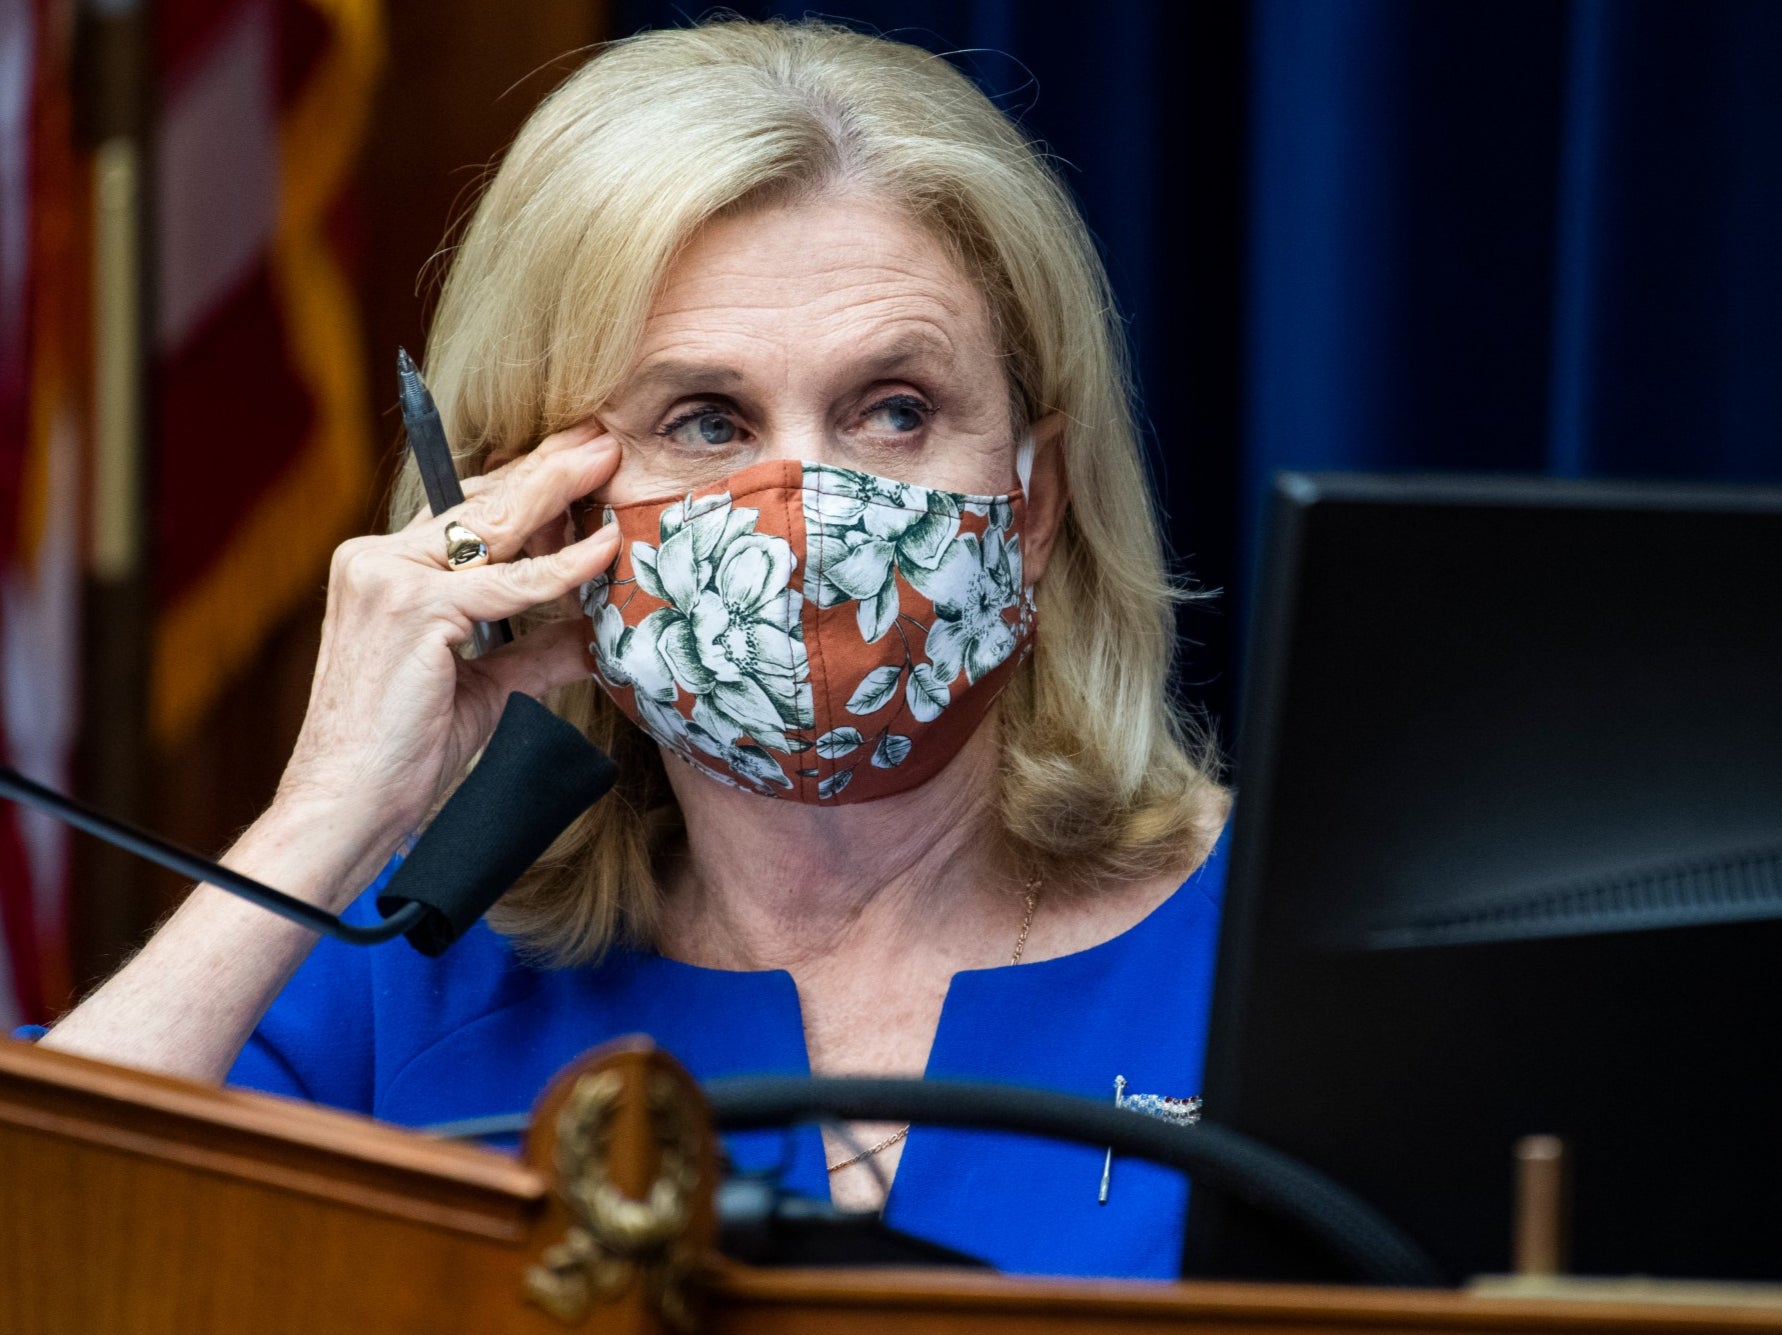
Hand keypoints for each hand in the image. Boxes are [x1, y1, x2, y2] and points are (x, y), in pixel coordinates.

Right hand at [275, 422, 620, 852]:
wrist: (345, 806)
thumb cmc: (401, 753)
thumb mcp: (481, 687)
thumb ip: (532, 652)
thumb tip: (592, 635)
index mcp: (380, 570)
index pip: (464, 514)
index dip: (527, 486)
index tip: (576, 461)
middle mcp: (376, 561)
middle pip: (481, 503)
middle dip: (549, 468)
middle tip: (604, 438)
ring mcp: (389, 579)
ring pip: (495, 526)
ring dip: (560, 489)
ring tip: (609, 462)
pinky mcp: (416, 609)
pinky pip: (510, 583)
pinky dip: (564, 567)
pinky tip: (603, 547)